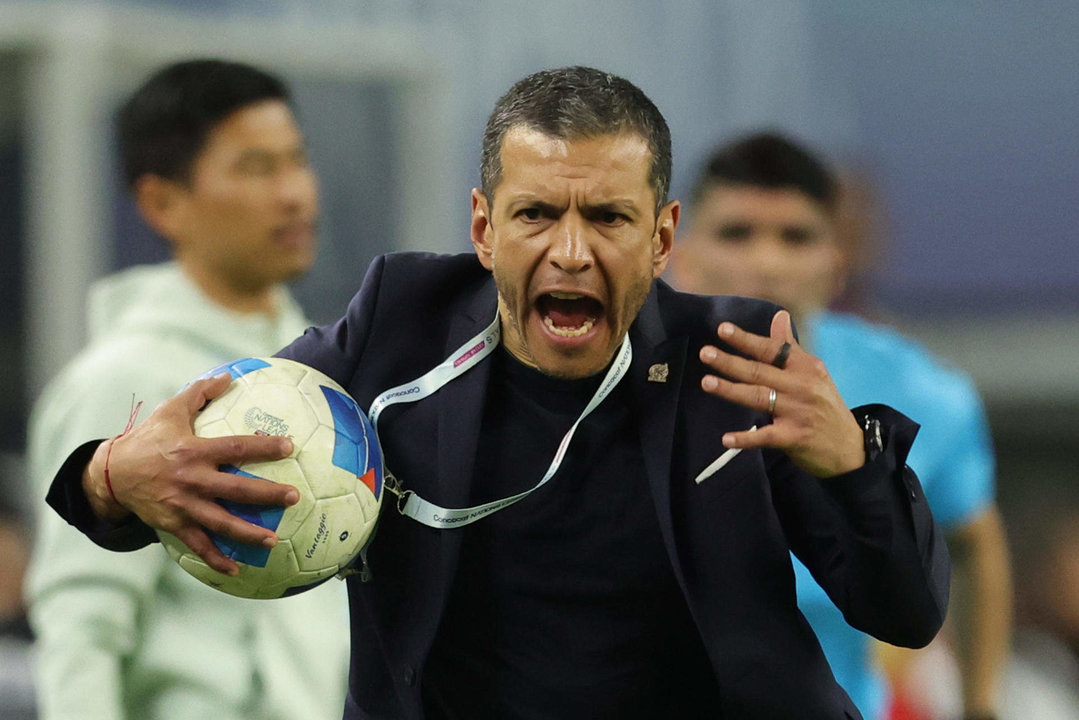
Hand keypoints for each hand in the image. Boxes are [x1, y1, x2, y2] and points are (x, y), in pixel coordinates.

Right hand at [83, 373, 297, 574]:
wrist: (112, 473)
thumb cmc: (148, 439)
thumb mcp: (170, 411)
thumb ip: (200, 393)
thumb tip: (227, 376)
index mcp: (193, 451)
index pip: (235, 447)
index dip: (262, 447)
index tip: (289, 447)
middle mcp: (190, 480)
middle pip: (234, 489)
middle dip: (265, 494)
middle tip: (293, 497)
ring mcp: (182, 505)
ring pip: (220, 523)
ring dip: (247, 534)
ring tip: (273, 541)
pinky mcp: (173, 524)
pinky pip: (198, 545)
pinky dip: (216, 558)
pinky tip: (236, 569)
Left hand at [698, 310, 863, 476]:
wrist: (850, 448)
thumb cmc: (824, 406)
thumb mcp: (814, 374)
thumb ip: (790, 347)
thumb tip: (779, 315)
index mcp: (806, 367)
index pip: (771, 349)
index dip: (746, 339)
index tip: (722, 329)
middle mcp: (802, 386)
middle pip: (759, 371)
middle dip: (730, 362)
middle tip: (705, 353)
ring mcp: (798, 412)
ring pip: (758, 397)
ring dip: (730, 390)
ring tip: (707, 383)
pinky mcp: (795, 438)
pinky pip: (765, 437)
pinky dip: (745, 438)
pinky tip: (726, 438)